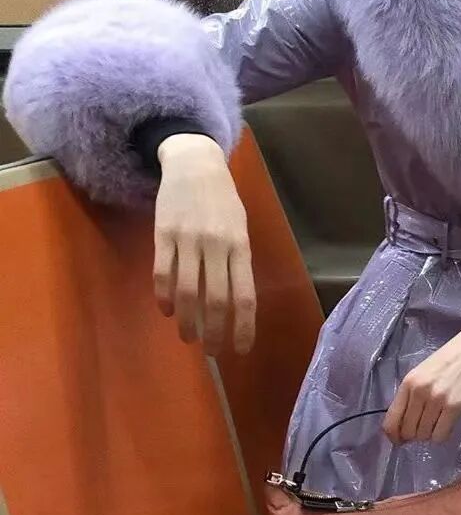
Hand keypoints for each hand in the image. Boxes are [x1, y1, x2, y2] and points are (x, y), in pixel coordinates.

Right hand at [153, 134, 255, 355]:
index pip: (244, 296)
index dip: (243, 327)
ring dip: (187, 321)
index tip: (241, 350)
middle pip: (215, 301)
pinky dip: (163, 298)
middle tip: (211, 351)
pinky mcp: (163, 234)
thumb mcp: (240, 227)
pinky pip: (162, 273)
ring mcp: (188, 240)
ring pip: (186, 292)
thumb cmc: (223, 200)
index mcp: (240, 246)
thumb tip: (236, 303)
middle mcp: (216, 245)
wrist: (195, 162)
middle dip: (214, 333)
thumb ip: (238, 262)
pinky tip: (167, 311)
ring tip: (188, 337)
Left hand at [383, 318, 460, 442]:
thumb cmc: (449, 360)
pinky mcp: (454, 407)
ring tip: (438, 423)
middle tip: (424, 429)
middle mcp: (419, 392)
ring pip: (424, 435)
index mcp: (408, 383)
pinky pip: (440, 435)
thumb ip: (411, 395)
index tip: (400, 441)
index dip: (393, 436)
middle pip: (408, 431)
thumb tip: (405, 425)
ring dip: (429, 435)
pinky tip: (447, 424)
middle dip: (414, 436)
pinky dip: (442, 435)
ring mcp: (436, 400)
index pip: (391, 420)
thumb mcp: (422, 373)